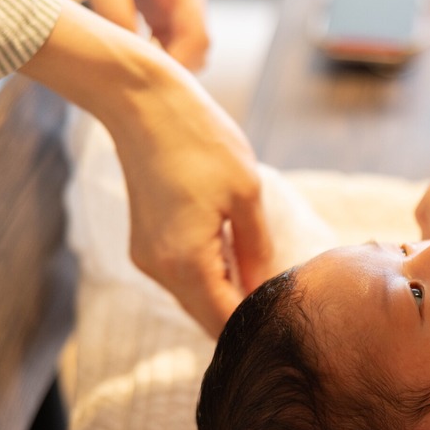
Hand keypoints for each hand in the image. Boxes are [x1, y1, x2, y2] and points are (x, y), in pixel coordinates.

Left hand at [49, 0, 209, 68]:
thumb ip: (117, 17)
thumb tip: (130, 59)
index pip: (198, 38)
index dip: (178, 66)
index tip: (146, 80)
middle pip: (198, 47)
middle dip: (173, 67)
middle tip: (135, 79)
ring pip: (185, 45)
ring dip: (163, 60)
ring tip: (130, 69)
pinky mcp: (164, 0)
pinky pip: (169, 36)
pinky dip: (154, 49)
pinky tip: (129, 54)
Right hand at [113, 70, 274, 337]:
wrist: (142, 104)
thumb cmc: (200, 141)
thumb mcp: (247, 195)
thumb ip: (257, 249)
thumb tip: (265, 289)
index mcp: (187, 262)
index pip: (223, 321)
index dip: (256, 325)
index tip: (286, 320)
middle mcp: (160, 269)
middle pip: (205, 316)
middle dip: (240, 313)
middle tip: (280, 303)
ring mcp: (147, 258)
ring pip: (193, 297)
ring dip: (224, 292)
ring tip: (261, 274)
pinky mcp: (145, 244)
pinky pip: (181, 275)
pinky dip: (207, 274)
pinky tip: (233, 255)